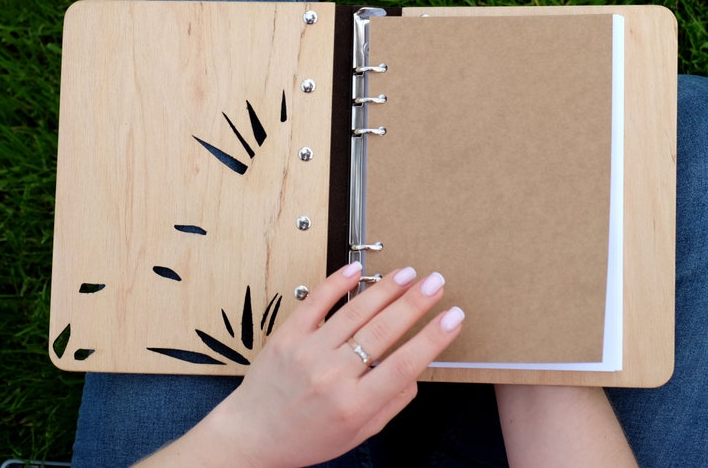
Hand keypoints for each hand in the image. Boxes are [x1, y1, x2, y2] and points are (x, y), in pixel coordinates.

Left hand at [137, 262, 463, 466]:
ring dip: (386, 288)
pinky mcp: (289, 334)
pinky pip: (317, 302)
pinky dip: (338, 282)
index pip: (404, 365)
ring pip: (355, 312)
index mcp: (355, 406)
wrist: (253, 435)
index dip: (433, 338)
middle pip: (383, 331)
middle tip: (437, 282)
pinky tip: (358, 269)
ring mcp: (309, 351)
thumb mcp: (358, 434)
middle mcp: (333, 376)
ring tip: (409, 272)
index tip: (454, 316)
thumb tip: (416, 369)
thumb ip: (391, 402)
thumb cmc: (307, 438)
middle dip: (416, 303)